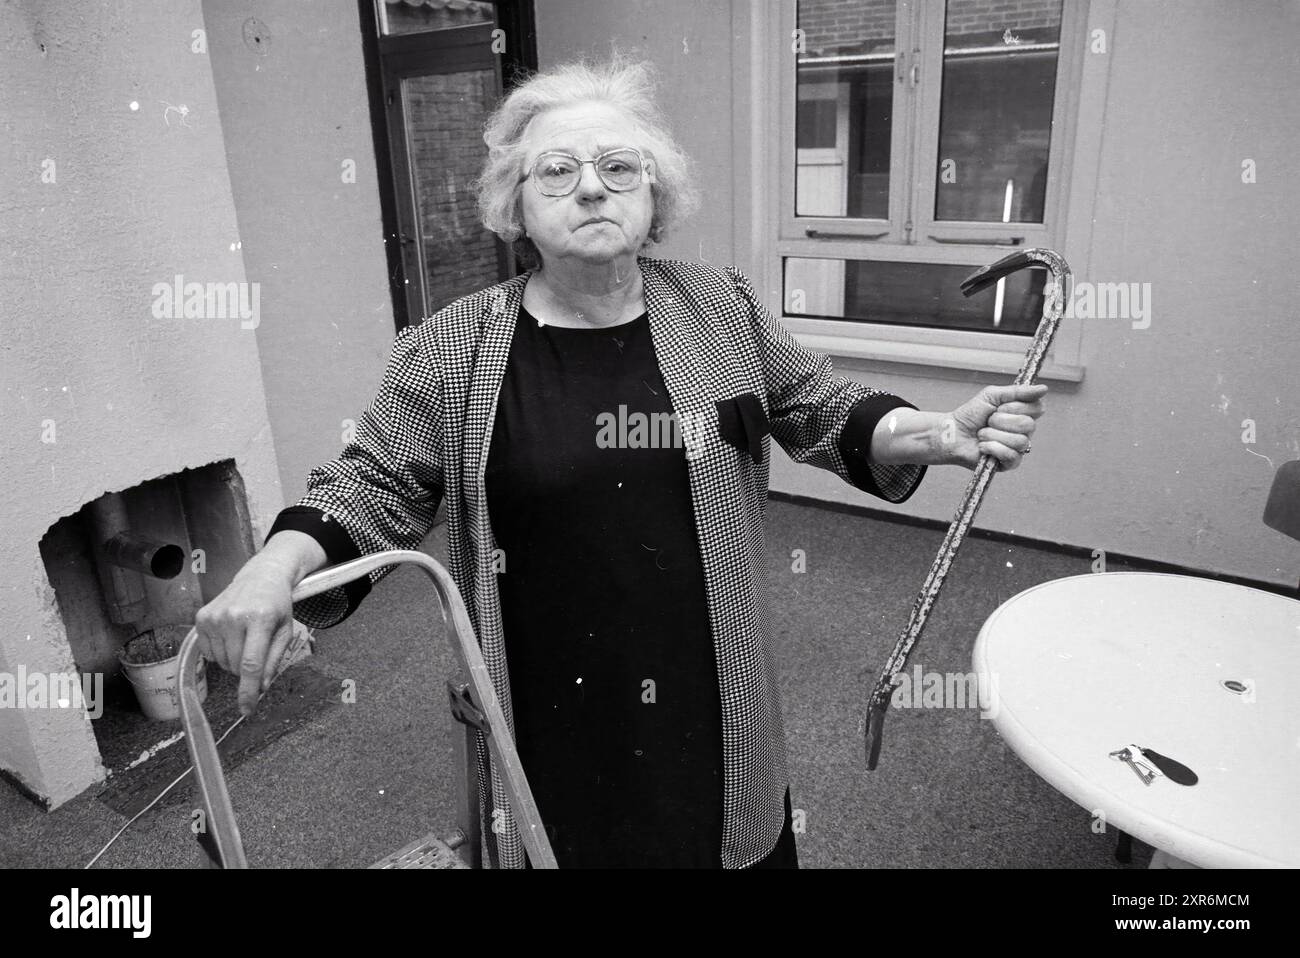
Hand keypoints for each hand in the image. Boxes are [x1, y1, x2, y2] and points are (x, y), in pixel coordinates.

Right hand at [194, 557, 298, 715]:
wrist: (261, 577)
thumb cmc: (277, 606)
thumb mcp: (285, 631)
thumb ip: (274, 660)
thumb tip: (260, 687)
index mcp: (260, 619)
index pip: (251, 664)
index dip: (248, 690)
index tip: (247, 709)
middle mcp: (233, 617)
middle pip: (236, 666)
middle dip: (247, 669)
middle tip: (257, 649)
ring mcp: (214, 617)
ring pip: (221, 662)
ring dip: (234, 660)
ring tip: (245, 638)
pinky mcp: (201, 618)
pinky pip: (209, 652)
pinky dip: (221, 651)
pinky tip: (231, 634)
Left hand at [944, 383, 1046, 471]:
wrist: (952, 433)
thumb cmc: (970, 415)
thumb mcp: (992, 395)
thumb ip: (1018, 391)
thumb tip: (1044, 388)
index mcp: (1023, 414)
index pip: (1038, 408)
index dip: (1017, 406)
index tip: (1000, 407)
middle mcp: (1024, 432)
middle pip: (1028, 425)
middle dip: (1001, 420)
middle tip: (988, 421)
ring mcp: (1018, 448)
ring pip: (1019, 441)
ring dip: (994, 434)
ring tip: (982, 434)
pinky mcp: (1009, 463)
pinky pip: (1011, 455)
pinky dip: (992, 448)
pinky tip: (983, 446)